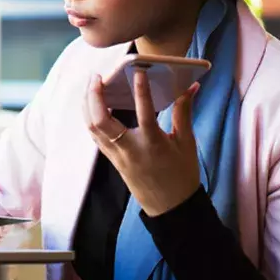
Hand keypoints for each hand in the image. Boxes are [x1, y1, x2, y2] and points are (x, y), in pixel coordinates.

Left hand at [82, 70, 200, 216]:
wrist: (170, 208)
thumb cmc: (182, 175)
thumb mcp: (186, 143)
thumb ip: (184, 112)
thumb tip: (191, 86)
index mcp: (152, 144)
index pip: (144, 113)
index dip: (141, 91)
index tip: (138, 71)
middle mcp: (130, 149)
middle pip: (101, 120)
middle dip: (94, 96)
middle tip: (96, 76)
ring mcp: (117, 156)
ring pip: (93, 128)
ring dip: (88, 105)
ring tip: (91, 86)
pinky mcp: (112, 160)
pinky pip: (96, 136)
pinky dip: (91, 118)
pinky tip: (93, 106)